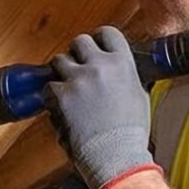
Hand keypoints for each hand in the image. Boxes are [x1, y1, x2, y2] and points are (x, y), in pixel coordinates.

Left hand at [46, 26, 153, 188]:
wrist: (116, 155)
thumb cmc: (130, 133)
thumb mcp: (140, 96)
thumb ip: (128, 78)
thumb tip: (123, 72)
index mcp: (123, 63)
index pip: (108, 33)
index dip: (98, 39)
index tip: (95, 47)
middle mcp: (100, 65)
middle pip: (79, 41)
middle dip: (76, 54)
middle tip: (78, 68)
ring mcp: (79, 79)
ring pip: (59, 60)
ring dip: (61, 72)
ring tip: (68, 89)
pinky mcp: (61, 95)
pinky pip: (48, 86)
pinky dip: (51, 96)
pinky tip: (61, 107)